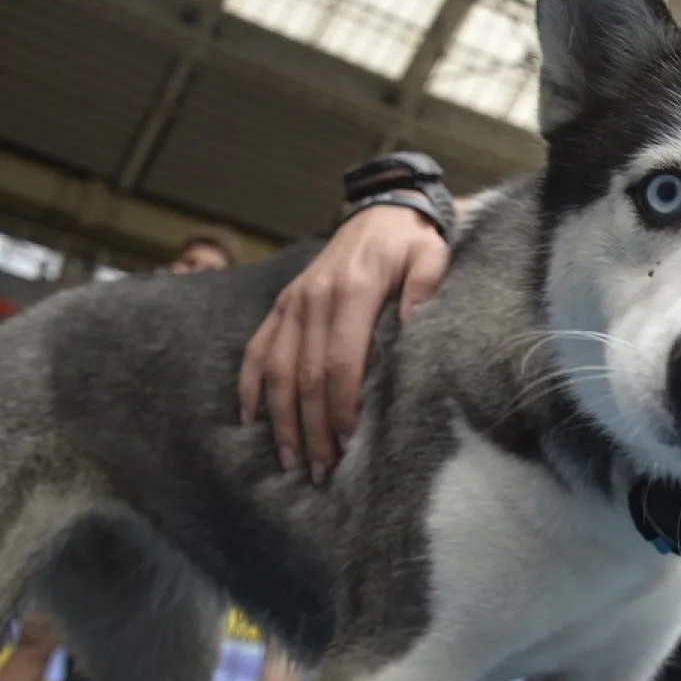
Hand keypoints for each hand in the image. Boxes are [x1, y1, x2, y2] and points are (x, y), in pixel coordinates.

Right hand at [238, 202, 448, 481]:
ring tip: (289, 459)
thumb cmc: (413, 243)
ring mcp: (293, 303)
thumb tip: (410, 324)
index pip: (338, 362)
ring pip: (276, 369)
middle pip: (304, 375)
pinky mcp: (283, 304)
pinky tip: (249, 418)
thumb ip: (424, 287)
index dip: (340, 405)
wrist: (382, 211)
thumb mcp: (431, 256)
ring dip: (280, 417)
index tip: (348, 441)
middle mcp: (313, 299)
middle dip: (311, 427)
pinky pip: (257, 348)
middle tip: (321, 470)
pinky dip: (250, 385)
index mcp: (350, 291)